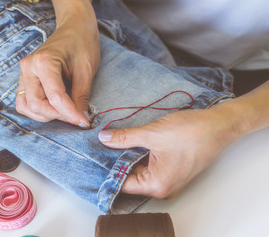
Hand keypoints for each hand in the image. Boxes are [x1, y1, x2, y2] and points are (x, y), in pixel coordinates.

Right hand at [16, 4, 99, 127]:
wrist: (74, 26)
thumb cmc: (82, 43)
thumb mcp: (86, 70)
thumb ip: (81, 96)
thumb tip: (81, 119)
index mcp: (44, 62)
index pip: (55, 98)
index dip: (71, 114)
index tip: (85, 122)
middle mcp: (29, 67)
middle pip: (36, 105)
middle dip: (57, 116)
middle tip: (76, 117)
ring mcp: (24, 73)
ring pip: (26, 106)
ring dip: (45, 115)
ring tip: (65, 112)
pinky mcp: (25, 78)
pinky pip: (24, 101)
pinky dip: (37, 110)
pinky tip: (54, 108)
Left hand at [98, 108, 238, 198]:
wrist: (219, 125)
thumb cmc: (191, 132)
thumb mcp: (152, 134)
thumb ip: (125, 138)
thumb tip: (104, 139)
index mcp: (157, 185)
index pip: (122, 183)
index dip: (107, 169)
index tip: (94, 157)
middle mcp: (162, 188)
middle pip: (130, 177)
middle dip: (116, 161)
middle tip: (101, 145)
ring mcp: (168, 180)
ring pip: (140, 170)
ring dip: (128, 156)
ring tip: (113, 142)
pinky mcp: (172, 170)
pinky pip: (150, 166)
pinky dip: (140, 155)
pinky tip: (130, 142)